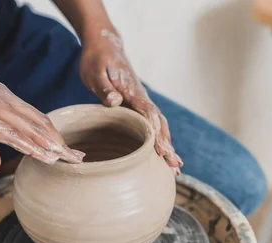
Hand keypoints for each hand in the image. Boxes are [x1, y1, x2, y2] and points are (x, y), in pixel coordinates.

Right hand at [0, 47, 83, 170]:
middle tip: (78, 159)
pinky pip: (10, 133)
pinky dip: (30, 146)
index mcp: (0, 96)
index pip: (34, 117)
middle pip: (39, 122)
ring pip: (30, 128)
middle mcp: (1, 97)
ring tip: (68, 160)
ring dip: (50, 145)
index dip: (52, 134)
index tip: (66, 149)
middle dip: (59, 142)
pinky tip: (44, 156)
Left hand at [79, 29, 182, 173]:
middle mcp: (142, 98)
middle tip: (175, 166)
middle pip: (159, 124)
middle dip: (168, 145)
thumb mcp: (95, 73)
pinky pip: (152, 125)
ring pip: (159, 126)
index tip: (162, 150)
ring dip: (168, 145)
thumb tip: (116, 101)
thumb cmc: (97, 60)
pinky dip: (160, 139)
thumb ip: (105, 88)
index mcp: (132, 91)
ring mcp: (142, 103)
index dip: (156, 133)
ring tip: (176, 167)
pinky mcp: (138, 106)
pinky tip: (163, 153)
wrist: (105, 46)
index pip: (148, 114)